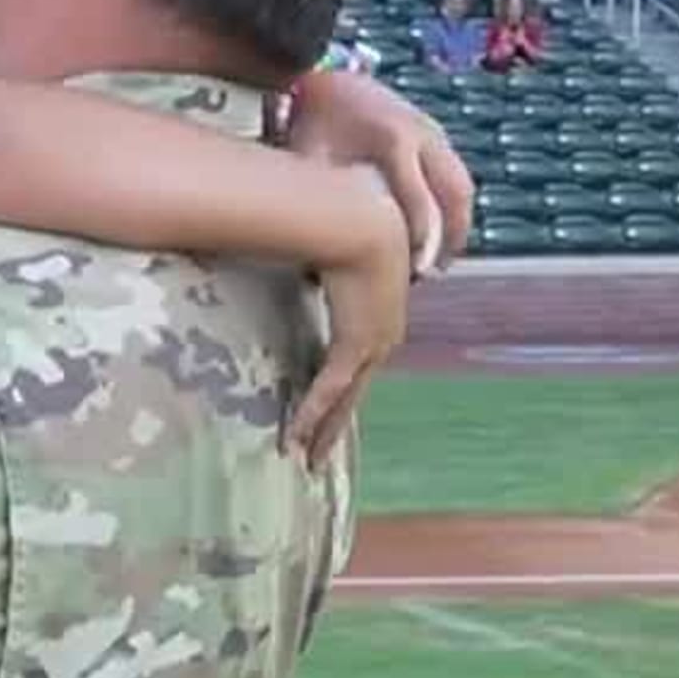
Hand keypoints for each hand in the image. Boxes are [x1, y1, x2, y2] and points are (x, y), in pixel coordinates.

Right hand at [286, 168, 413, 472]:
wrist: (362, 219)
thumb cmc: (349, 222)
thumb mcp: (336, 249)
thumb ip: (321, 261)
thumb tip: (301, 253)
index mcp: (382, 314)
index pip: (359, 362)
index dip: (341, 391)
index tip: (328, 410)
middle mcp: (384, 335)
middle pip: (356, 391)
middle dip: (335, 425)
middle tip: (317, 453)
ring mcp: (374, 343)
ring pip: (346, 398)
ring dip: (324, 430)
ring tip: (307, 458)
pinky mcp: (357, 344)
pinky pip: (330, 388)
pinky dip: (311, 413)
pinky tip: (293, 436)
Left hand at [287, 65, 474, 275]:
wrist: (329, 79)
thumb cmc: (315, 121)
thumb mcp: (311, 158)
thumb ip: (325, 196)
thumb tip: (325, 241)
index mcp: (393, 141)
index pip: (420, 200)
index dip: (422, 240)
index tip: (417, 270)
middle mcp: (423, 135)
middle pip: (455, 194)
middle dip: (450, 237)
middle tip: (431, 271)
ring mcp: (434, 132)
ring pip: (461, 185)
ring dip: (457, 224)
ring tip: (439, 259)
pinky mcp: (436, 134)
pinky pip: (455, 174)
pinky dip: (452, 205)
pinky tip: (438, 231)